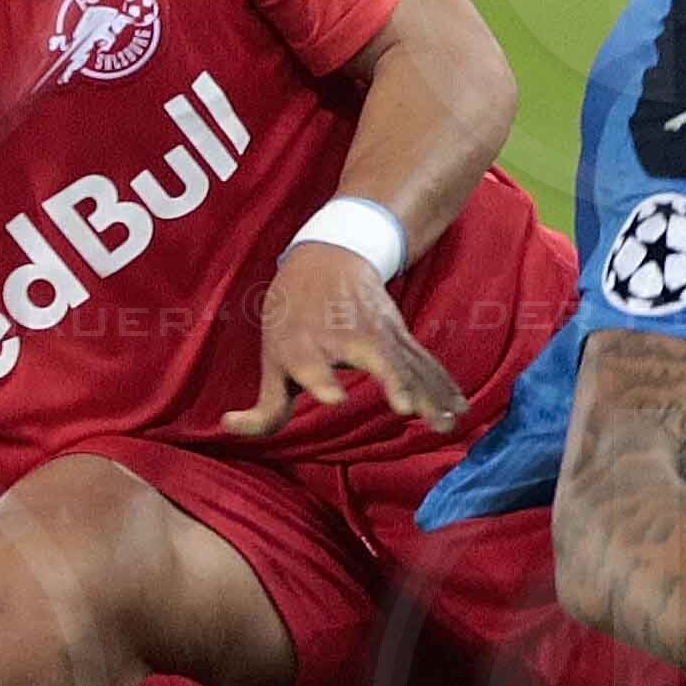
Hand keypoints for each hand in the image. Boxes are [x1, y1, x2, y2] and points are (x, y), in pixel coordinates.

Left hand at [217, 235, 462, 439]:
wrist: (331, 257)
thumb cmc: (294, 315)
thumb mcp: (272, 356)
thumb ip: (262, 406)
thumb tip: (227, 428)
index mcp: (304, 343)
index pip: (311, 364)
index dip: (320, 380)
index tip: (334, 397)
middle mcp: (345, 336)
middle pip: (374, 358)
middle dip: (392, 381)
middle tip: (405, 407)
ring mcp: (380, 334)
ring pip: (408, 362)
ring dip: (427, 392)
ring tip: (442, 421)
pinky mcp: (402, 337)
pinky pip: (425, 364)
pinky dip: (443, 386)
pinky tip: (458, 410)